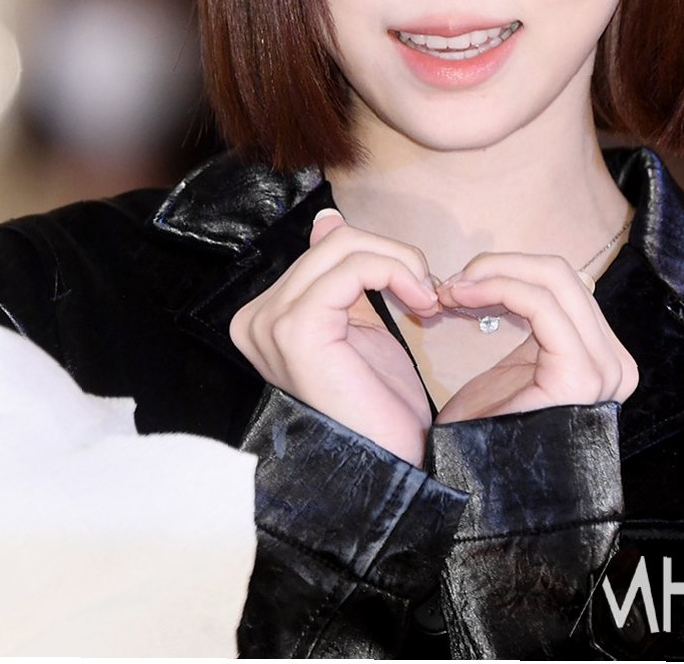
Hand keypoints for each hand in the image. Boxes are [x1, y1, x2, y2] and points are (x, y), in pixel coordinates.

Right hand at [229, 210, 438, 466]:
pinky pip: (354, 267)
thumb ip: (340, 275)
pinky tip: (421, 305)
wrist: (387, 465)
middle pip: (335, 239)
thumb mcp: (360, 324)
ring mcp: (269, 323)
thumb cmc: (377, 406)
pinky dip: (397, 273)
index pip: (324, 246)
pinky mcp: (297, 328)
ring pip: (346, 245)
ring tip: (426, 300)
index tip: (415, 289)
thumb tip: (325, 219)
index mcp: (265, 315)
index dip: (378, 257)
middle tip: (428, 295)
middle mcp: (255, 318)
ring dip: (401, 264)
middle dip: (393, 257)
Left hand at [434, 253, 637, 423]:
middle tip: (453, 282)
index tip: (461, 282)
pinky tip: (463, 296)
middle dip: (501, 266)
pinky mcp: (580, 374)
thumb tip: (518, 272)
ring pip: (553, 279)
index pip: (565, 282)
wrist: (473, 488)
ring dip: (495, 274)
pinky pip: (541, 303)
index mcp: (603, 357)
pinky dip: (499, 286)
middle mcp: (614, 363)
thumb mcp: (519, 364)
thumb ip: (534, 323)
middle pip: (560, 273)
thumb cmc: (488, 431)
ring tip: (452, 290)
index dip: (510, 269)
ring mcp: (604, 370)